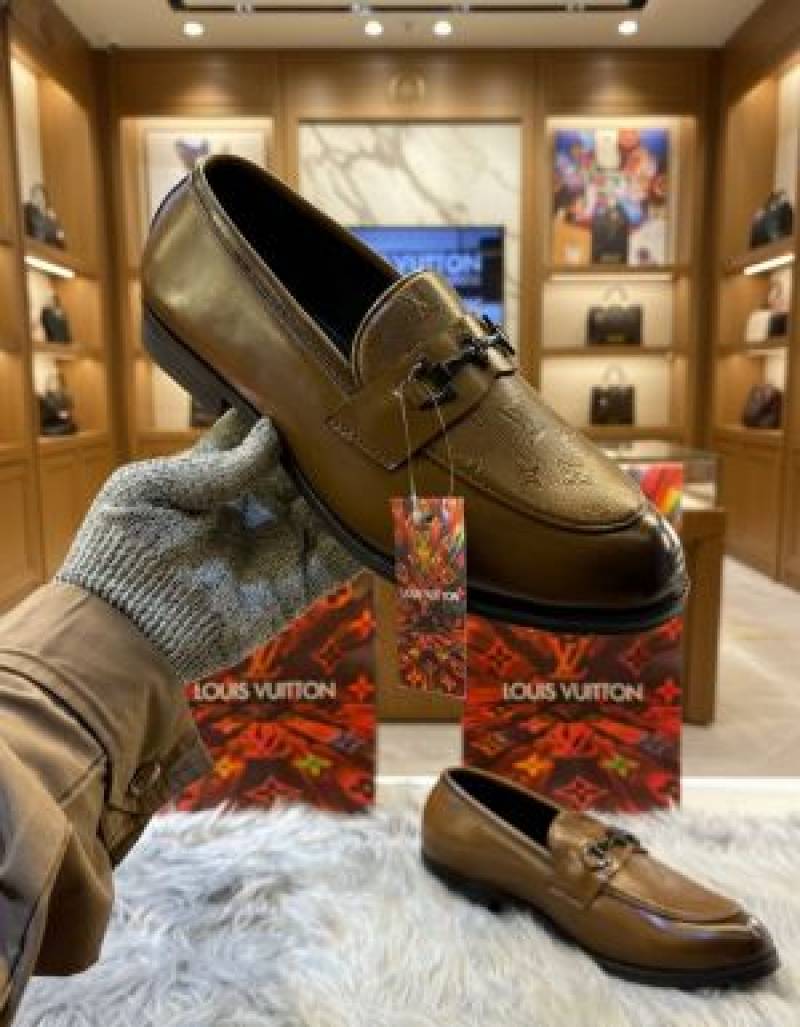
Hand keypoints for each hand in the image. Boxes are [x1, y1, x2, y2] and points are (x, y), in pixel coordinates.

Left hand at [57, 411, 359, 681]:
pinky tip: (385, 511)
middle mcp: (256, 507)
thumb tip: (271, 431)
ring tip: (385, 458)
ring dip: (356, 489)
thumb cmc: (121, 548)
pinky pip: (341, 559)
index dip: (287, 413)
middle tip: (362, 417)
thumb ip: (215, 464)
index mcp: (219, 477)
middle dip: (332, 448)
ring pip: (333, 509)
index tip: (314, 388)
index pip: (264, 435)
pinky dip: (365, 539)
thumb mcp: (153, 487)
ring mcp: (279, 545)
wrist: (123, 628)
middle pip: (309, 469)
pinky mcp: (297, 586)